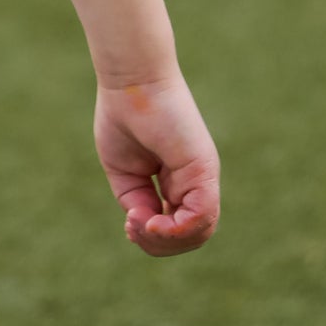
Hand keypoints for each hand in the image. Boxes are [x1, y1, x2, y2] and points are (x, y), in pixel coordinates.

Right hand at [94, 74, 219, 256]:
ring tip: (139, 224)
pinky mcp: (203, 170)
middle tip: (132, 228)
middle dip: (158, 244)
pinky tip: (150, 222)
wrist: (130, 82)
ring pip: (199, 232)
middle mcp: (196, 182)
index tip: (129, 225)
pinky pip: (201, 215)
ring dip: (165, 240)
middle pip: (191, 236)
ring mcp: (203, 177)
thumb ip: (138, 201)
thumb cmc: (123, 117)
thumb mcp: (126, 172)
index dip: (154, 238)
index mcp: (178, 182)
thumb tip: (147, 225)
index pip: (178, 227)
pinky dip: (175, 229)